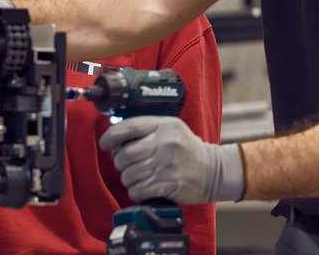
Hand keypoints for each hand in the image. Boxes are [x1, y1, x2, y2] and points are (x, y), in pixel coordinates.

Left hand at [98, 116, 244, 204]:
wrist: (213, 170)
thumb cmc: (187, 150)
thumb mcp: (171, 130)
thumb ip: (147, 130)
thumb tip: (115, 137)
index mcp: (164, 125)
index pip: (129, 127)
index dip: (111, 136)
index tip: (105, 143)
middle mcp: (166, 142)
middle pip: (125, 154)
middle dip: (120, 162)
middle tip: (127, 164)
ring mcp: (168, 164)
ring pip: (129, 174)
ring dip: (129, 179)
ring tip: (139, 177)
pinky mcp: (169, 183)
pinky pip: (139, 190)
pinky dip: (137, 192)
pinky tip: (145, 188)